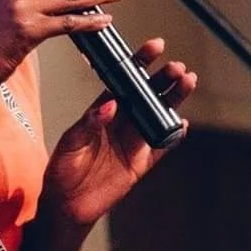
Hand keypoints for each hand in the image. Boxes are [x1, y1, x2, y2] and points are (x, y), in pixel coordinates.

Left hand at [39, 38, 196, 227]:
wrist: (66, 204)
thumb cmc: (62, 169)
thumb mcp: (71, 142)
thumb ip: (91, 123)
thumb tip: (111, 104)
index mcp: (103, 109)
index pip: (124, 80)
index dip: (140, 62)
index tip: (155, 45)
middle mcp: (121, 121)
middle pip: (147, 95)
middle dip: (163, 79)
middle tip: (177, 66)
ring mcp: (132, 142)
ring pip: (157, 115)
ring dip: (173, 100)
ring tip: (188, 82)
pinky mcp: (140, 164)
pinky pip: (160, 148)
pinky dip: (171, 136)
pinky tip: (183, 124)